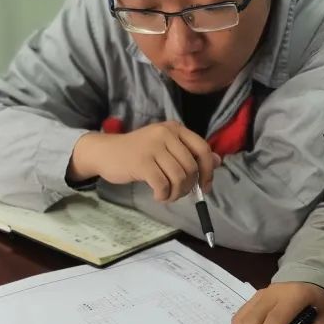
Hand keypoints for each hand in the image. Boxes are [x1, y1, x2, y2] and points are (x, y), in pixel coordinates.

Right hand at [69, 122, 219, 201]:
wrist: (105, 152)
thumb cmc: (138, 153)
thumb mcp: (165, 148)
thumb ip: (189, 153)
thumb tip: (218, 161)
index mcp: (175, 129)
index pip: (203, 149)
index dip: (208, 171)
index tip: (205, 187)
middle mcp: (166, 134)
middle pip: (191, 167)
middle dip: (188, 186)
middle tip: (178, 193)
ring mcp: (153, 146)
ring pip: (179, 177)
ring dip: (176, 193)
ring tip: (167, 195)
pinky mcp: (142, 162)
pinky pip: (163, 184)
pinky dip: (164, 195)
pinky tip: (158, 195)